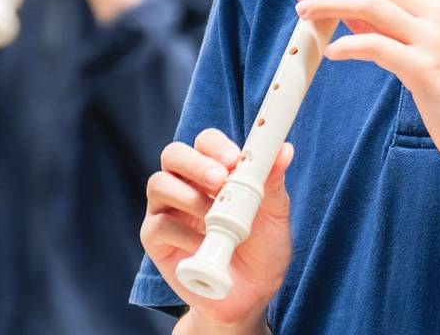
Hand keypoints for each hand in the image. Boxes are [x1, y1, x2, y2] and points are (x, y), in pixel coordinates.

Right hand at [141, 129, 291, 331]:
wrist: (250, 297)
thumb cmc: (262, 252)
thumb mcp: (274, 216)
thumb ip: (272, 182)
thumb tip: (284, 149)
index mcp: (214, 173)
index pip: (205, 143)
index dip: (215, 146)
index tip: (235, 159)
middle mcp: (186, 186)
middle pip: (174, 155)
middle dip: (196, 163)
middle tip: (220, 180)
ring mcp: (167, 211)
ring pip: (158, 184)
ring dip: (188, 196)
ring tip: (214, 217)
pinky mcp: (156, 241)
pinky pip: (157, 225)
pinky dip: (181, 233)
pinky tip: (202, 245)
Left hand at [293, 0, 439, 170]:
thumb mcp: (430, 47)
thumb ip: (393, 26)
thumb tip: (350, 11)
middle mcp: (439, 12)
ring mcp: (435, 39)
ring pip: (371, 5)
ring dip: (331, 5)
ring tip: (307, 14)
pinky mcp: (426, 69)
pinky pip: (377, 47)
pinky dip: (349, 45)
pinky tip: (333, 52)